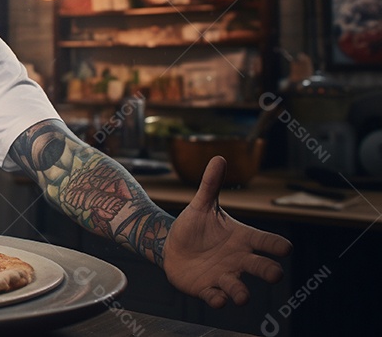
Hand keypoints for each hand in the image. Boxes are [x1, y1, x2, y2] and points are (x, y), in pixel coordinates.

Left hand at [164, 156, 292, 307]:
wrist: (171, 244)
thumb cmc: (194, 226)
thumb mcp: (202, 205)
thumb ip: (211, 184)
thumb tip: (219, 157)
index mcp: (242, 239)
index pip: (267, 242)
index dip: (277, 246)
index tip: (284, 248)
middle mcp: (238, 260)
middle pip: (263, 268)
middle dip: (269, 272)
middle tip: (273, 273)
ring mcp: (224, 276)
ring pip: (240, 289)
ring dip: (241, 293)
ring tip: (240, 296)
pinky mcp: (207, 288)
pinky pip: (216, 298)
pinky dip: (218, 299)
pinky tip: (216, 298)